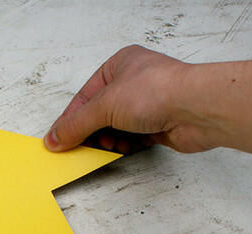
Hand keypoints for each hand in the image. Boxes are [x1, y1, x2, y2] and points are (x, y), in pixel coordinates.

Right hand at [43, 45, 220, 154]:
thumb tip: (55, 137)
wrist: (196, 109)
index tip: (58, 139)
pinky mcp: (160, 125)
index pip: (86, 95)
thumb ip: (77, 124)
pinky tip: (121, 150)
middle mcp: (134, 82)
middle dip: (91, 132)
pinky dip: (126, 146)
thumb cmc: (158, 91)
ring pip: (118, 127)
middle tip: (78, 148)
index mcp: (120, 65)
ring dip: (109, 141)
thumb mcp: (105, 106)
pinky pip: (135, 139)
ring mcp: (149, 104)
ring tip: (106, 147)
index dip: (70, 119)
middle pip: (101, 113)